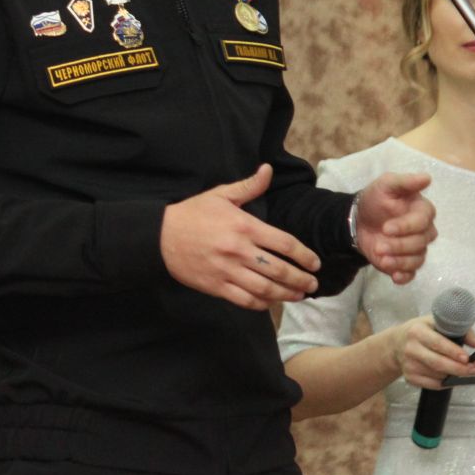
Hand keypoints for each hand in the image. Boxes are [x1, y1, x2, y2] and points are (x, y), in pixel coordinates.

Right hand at [160, 163, 321, 309]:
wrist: (160, 236)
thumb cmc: (192, 213)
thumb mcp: (220, 195)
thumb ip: (249, 186)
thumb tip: (268, 169)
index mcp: (244, 226)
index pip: (285, 244)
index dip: (305, 255)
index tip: (315, 262)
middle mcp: (239, 250)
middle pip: (280, 270)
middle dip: (301, 279)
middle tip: (313, 284)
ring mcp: (228, 271)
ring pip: (266, 289)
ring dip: (287, 294)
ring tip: (299, 295)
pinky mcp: (216, 286)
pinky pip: (245, 300)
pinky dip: (262, 304)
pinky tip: (271, 302)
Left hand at [354, 172, 435, 283]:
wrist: (359, 220)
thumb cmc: (375, 200)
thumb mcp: (385, 185)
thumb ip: (404, 182)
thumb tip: (427, 178)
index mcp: (422, 212)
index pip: (422, 222)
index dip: (405, 227)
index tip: (385, 228)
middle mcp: (424, 231)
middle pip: (420, 243)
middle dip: (399, 245)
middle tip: (379, 246)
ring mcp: (416, 248)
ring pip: (417, 259)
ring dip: (399, 261)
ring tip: (381, 257)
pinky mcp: (406, 263)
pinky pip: (412, 274)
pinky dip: (405, 276)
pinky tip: (394, 276)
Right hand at [391, 314, 474, 388]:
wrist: (395, 344)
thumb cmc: (421, 331)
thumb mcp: (437, 324)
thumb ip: (461, 331)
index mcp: (417, 331)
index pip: (437, 343)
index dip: (453, 352)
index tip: (467, 358)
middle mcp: (411, 348)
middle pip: (438, 363)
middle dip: (459, 368)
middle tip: (474, 370)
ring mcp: (409, 365)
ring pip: (438, 375)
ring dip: (452, 375)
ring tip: (461, 370)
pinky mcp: (409, 377)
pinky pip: (433, 385)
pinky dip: (444, 383)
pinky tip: (449, 376)